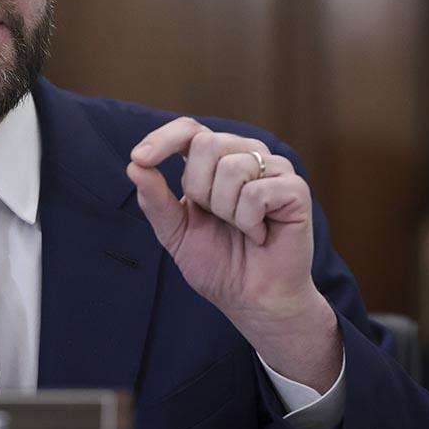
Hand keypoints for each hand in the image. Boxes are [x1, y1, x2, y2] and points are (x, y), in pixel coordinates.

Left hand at [126, 117, 340, 391]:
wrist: (251, 299)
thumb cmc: (218, 263)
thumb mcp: (175, 231)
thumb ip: (154, 199)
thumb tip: (134, 165)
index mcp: (214, 161)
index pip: (188, 129)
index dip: (163, 138)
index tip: (140, 158)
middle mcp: (244, 155)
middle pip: (206, 143)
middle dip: (199, 189)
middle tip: (216, 218)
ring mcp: (274, 169)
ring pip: (232, 167)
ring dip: (226, 210)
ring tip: (241, 229)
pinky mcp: (294, 189)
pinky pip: (257, 192)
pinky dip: (249, 222)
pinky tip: (259, 236)